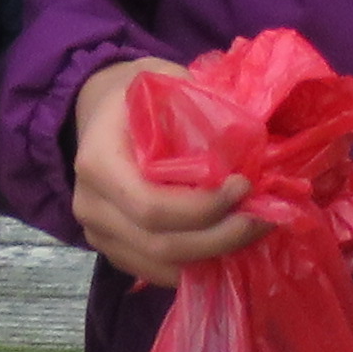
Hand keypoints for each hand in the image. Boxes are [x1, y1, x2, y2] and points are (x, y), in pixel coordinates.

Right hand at [69, 57, 259, 284]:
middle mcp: (90, 204)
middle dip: (219, 238)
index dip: (204, 207)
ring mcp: (97, 233)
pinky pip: (156, 271)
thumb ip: (201, 107)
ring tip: (253, 231)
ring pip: (160, 265)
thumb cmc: (137, 96)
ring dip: (213, 255)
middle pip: (159, 244)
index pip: (152, 206)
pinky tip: (228, 244)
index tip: (244, 187)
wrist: (101, 113)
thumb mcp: (166, 80)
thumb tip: (252, 138)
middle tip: (262, 219)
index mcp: (98, 161)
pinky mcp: (113, 248)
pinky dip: (196, 264)